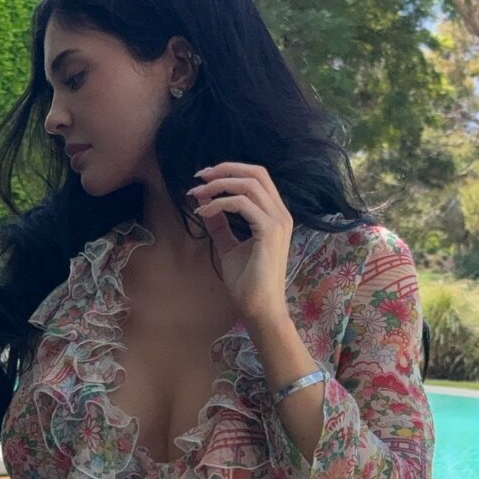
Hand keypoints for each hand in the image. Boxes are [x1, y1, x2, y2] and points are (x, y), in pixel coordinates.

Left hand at [186, 161, 294, 324]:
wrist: (260, 309)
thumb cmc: (248, 283)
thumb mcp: (229, 247)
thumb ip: (220, 226)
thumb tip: (205, 206)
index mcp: (275, 215)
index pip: (257, 178)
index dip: (230, 171)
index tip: (204, 179)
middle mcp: (281, 214)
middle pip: (256, 172)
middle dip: (225, 169)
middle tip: (199, 177)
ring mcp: (278, 221)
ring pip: (248, 184)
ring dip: (218, 185)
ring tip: (197, 194)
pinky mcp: (270, 232)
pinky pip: (241, 204)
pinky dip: (219, 204)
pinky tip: (203, 213)